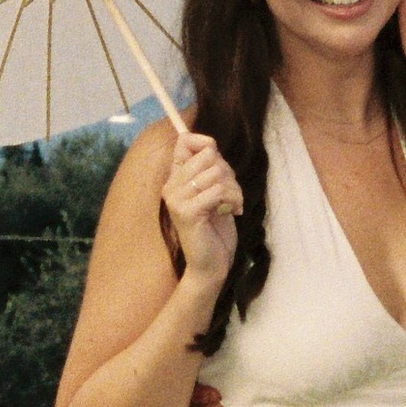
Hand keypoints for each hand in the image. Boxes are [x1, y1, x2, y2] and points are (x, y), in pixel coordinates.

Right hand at [161, 127, 240, 288]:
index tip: (219, 164)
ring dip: (234, 189)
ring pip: (217, 173)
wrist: (211, 265)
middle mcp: (171, 186)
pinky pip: (219, 190)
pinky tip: (233, 211)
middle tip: (230, 193)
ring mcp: (177, 200)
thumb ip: (210, 170)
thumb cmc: (215, 229)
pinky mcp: (187, 213)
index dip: (207, 144)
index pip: (185, 141)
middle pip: (208, 155)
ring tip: (232, 205)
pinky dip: (233, 199)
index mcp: (175, 179)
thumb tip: (211, 145)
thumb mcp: (214, 193)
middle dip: (228, 171)